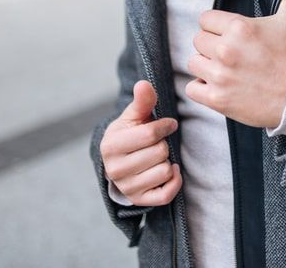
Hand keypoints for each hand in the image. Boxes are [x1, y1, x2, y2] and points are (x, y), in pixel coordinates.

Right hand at [100, 80, 181, 206]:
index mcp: (111, 145)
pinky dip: (174, 181)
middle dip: (164, 144)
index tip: (168, 124)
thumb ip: (141, 101)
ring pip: (164, 171)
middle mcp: (115, 169)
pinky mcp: (139, 200)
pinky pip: (166, 194)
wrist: (121, 161)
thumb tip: (144, 84)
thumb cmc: (130, 134)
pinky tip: (170, 170)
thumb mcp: (133, 116)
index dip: (165, 126)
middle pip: (160, 152)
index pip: (150, 134)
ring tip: (157, 157)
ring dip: (168, 161)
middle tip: (157, 144)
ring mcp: (126, 187)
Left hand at [186, 0, 285, 127]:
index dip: (215, 25)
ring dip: (205, 65)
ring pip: (193, 62)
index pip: (205, 19)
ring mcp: (219, 75)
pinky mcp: (217, 98)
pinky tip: (215, 85)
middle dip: (211, 45)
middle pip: (198, 40)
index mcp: (239, 27)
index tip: (223, 33)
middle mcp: (225, 50)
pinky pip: (191, 88)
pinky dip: (200, 88)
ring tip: (221, 68)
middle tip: (226, 52)